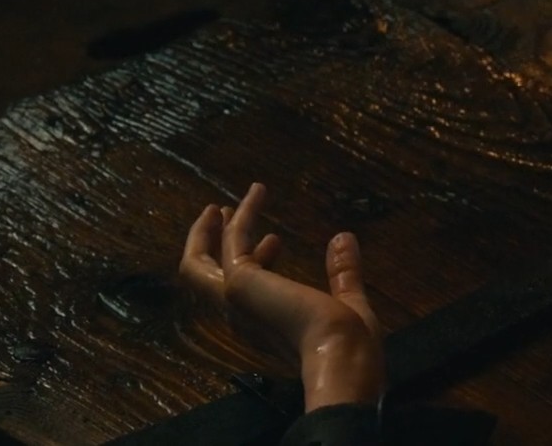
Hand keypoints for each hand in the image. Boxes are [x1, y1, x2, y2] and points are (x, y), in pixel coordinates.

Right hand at [179, 182, 385, 409]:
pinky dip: (241, 217)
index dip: (260, 261)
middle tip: (223, 212)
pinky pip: (228, 244)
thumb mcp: (349, 299)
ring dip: (207, 231)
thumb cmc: (351, 342)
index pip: (249, 291)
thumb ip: (344, 272)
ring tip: (221, 203)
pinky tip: (258, 194)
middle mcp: (242, 317)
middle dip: (213, 244)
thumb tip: (343, 239)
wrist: (342, 356)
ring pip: (200, 264)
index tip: (277, 239)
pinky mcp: (238, 285)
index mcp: (266, 327)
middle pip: (208, 278)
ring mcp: (235, 302)